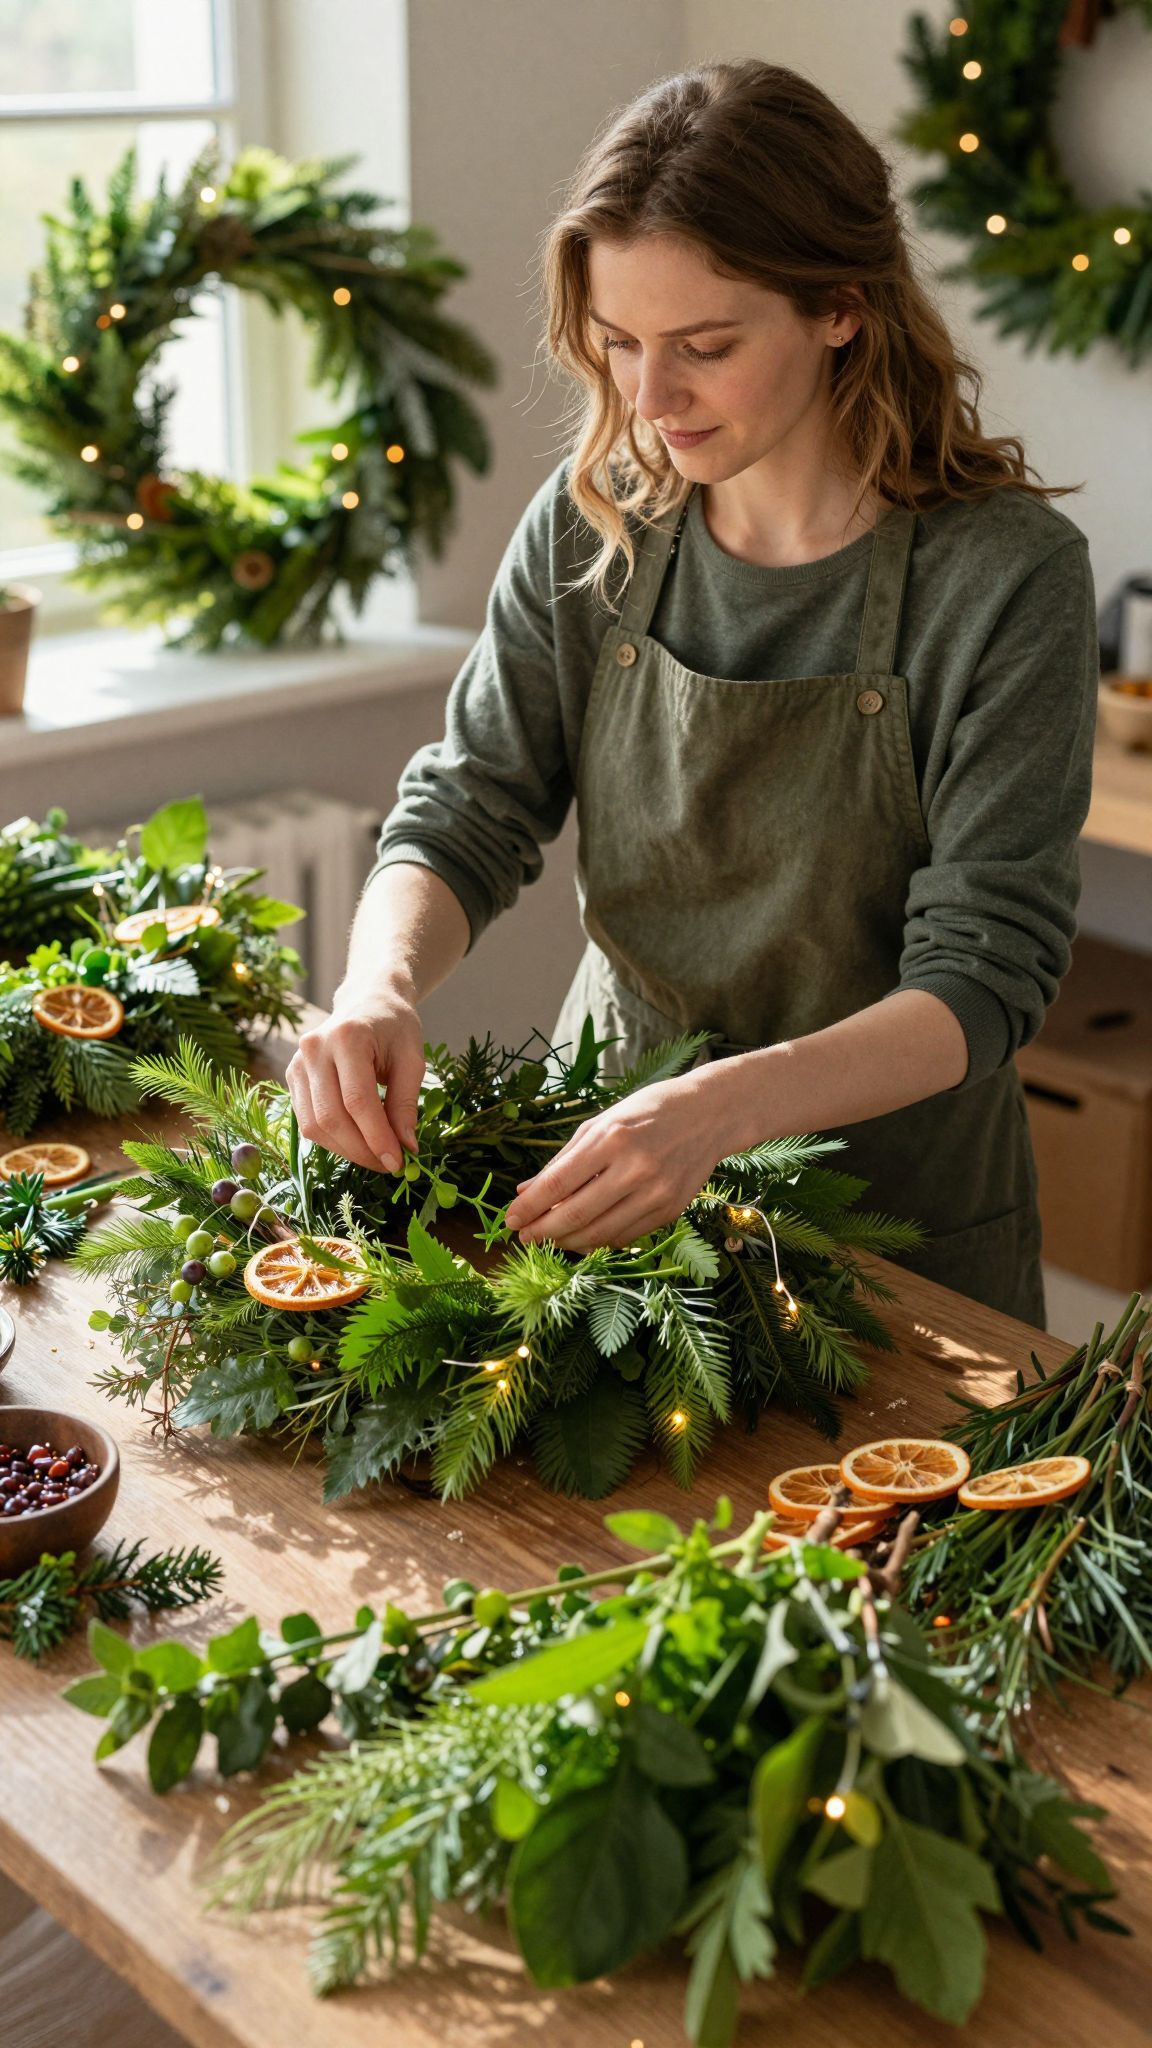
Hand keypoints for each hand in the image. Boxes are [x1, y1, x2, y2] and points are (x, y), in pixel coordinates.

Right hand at [285, 978, 425, 1173]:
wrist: (367, 999)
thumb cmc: (395, 1026)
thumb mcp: (412, 1059)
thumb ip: (406, 1103)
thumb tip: (405, 1148)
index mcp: (348, 1037)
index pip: (358, 1101)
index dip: (376, 1138)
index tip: (398, 1162)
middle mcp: (315, 1049)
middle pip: (331, 1117)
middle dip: (361, 1150)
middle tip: (388, 1165)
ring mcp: (298, 1062)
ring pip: (314, 1125)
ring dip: (346, 1150)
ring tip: (375, 1156)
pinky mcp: (292, 1075)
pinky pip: (307, 1120)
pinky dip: (332, 1139)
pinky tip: (356, 1142)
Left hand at [502, 1067, 739, 1250]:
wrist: (710, 1114)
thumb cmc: (647, 1112)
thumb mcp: (600, 1124)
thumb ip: (563, 1160)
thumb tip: (527, 1190)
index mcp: (611, 1139)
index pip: (558, 1184)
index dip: (529, 1207)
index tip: (510, 1219)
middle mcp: (635, 1169)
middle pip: (576, 1216)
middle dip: (542, 1231)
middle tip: (523, 1237)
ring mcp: (656, 1193)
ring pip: (600, 1234)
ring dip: (567, 1242)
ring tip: (549, 1238)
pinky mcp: (671, 1211)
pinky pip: (625, 1237)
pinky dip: (599, 1241)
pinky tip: (583, 1237)